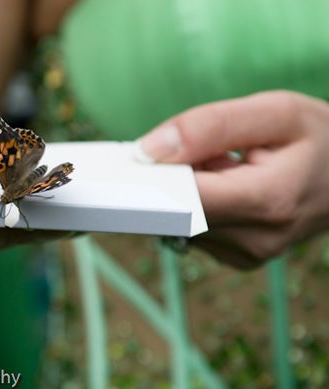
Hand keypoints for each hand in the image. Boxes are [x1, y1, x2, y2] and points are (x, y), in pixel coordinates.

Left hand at [136, 91, 328, 268]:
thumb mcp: (275, 112)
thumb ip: (210, 126)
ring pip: (179, 224)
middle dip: (169, 180)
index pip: (181, 200)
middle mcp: (255, 240)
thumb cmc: (320, 138)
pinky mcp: (239, 258)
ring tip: (219, 166)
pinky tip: (222, 187)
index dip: (152, 178)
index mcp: (267, 201)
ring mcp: (247, 255)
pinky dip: (195, 207)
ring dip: (183, 193)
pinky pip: (193, 231)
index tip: (135, 160)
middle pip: (174, 214)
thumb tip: (149, 150)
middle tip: (191, 151)